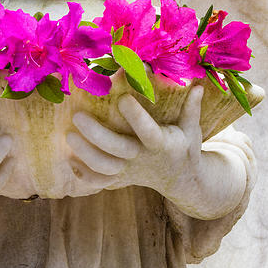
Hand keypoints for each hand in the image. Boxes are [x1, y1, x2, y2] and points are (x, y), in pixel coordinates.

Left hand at [67, 86, 206, 203]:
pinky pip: (99, 182)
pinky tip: (69, 159)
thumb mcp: (192, 129)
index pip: (148, 132)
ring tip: (69, 135)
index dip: (136, 117)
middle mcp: (142, 159)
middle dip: (96, 134)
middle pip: (117, 150)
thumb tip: (198, 85)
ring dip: (84, 153)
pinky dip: (83, 175)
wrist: (181, 181)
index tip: (123, 98)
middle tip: (77, 116)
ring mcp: (129, 171)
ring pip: (103, 168)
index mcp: (162, 145)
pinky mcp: (120, 179)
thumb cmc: (184, 147)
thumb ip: (192, 108)